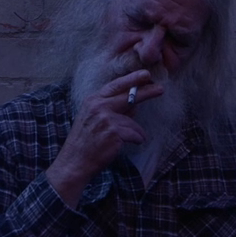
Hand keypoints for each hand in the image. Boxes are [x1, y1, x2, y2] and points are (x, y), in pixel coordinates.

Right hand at [46, 69, 160, 205]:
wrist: (75, 162)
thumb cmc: (85, 142)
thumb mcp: (93, 119)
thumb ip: (112, 109)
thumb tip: (133, 103)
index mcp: (93, 100)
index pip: (115, 86)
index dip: (131, 79)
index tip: (145, 74)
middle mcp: (98, 107)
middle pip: (128, 96)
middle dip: (146, 92)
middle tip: (160, 89)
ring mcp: (106, 119)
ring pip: (132, 122)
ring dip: (136, 131)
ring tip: (130, 140)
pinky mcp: (114, 133)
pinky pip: (135, 134)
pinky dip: (137, 139)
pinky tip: (130, 144)